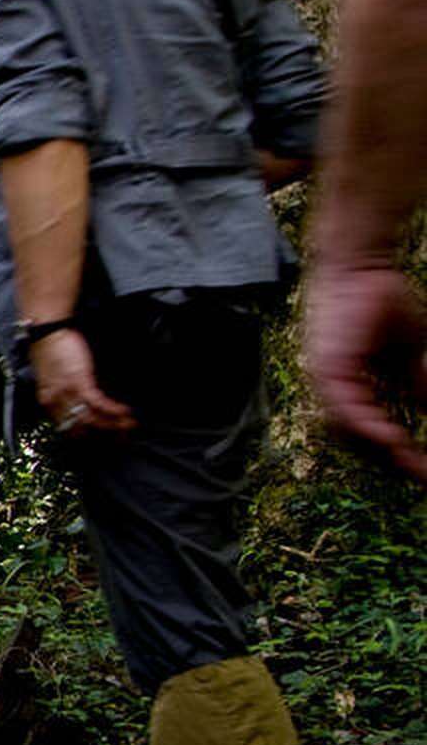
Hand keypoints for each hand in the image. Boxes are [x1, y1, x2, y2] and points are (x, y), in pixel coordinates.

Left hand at [26, 328, 135, 437]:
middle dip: (104, 435)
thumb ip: (64, 393)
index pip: (67, 428)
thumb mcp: (53, 378)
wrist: (46, 332)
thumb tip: (83, 404)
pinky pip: (98, 404)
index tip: (104, 439)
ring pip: (92, 419)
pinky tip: (125, 411)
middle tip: (122, 437)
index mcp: (48, 402)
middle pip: (81, 429)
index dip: (88, 436)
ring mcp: (67, 393)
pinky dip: (113, 410)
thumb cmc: (51, 350)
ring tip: (129, 425)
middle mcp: (56, 402)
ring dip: (113, 424)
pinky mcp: (79, 382)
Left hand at [303, 262, 426, 482]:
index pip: (372, 433)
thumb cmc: (380, 301)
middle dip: (392, 463)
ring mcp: (326, 381)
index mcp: (349, 388)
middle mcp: (333, 391)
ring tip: (414, 465)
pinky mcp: (326, 368)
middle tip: (424, 477)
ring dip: (383, 452)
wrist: (363, 267)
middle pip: (357, 443)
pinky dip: (368, 427)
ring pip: (348, 433)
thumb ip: (419, 381)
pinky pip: (344, 409)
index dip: (399, 455)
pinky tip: (393, 439)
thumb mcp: (409, 351)